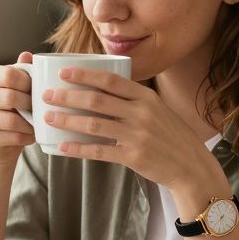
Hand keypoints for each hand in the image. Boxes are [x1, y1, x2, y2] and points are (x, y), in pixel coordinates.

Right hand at [0, 51, 35, 164]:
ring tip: (38, 122)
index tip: (37, 89)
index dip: (28, 82)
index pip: (9, 74)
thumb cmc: (13, 105)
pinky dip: (26, 136)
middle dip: (30, 103)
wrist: (1, 138)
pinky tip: (32, 134)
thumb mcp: (18, 85)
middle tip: (40, 107)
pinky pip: (12, 137)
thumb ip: (23, 70)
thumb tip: (27, 55)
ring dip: (30, 122)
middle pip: (9, 97)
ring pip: (11, 120)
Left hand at [41, 67, 223, 192]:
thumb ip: (134, 100)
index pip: (110, 80)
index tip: (63, 72)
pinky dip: (78, 149)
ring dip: (67, 120)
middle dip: (68, 96)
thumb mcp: (158, 110)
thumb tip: (101, 90)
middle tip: (47, 95)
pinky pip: (100, 151)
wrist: (191, 166)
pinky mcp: (134, 156)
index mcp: (146, 97)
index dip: (84, 75)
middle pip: (97, 100)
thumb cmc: (171, 137)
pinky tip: (63, 147)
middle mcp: (141, 113)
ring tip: (48, 117)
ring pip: (94, 124)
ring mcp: (137, 135)